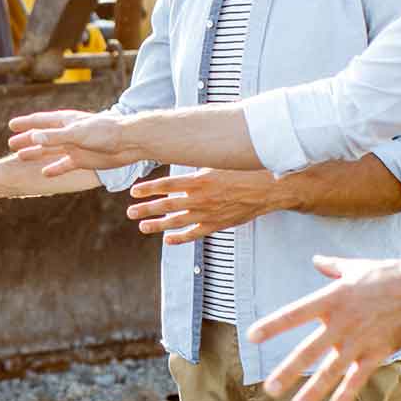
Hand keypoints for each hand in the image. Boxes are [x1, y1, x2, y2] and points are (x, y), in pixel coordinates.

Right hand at [8, 110, 139, 175]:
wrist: (130, 142)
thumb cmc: (105, 132)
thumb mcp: (77, 134)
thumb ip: (55, 137)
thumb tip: (33, 138)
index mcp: (66, 121)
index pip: (40, 121)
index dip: (25, 123)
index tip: (11, 125)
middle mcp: (68, 133)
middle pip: (43, 137)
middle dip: (27, 139)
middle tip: (10, 143)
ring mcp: (75, 147)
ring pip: (51, 151)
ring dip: (36, 154)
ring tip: (21, 157)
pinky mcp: (83, 160)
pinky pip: (64, 165)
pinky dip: (54, 169)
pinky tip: (45, 174)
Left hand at [127, 170, 284, 244]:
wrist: (269, 189)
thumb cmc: (246, 171)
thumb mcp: (218, 162)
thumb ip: (198, 167)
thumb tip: (183, 161)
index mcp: (199, 181)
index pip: (166, 185)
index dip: (148, 188)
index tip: (134, 191)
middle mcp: (200, 199)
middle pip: (166, 205)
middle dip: (146, 209)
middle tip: (130, 212)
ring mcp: (208, 214)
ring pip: (176, 222)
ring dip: (157, 225)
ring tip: (143, 226)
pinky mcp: (217, 224)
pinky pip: (194, 233)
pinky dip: (180, 237)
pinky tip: (168, 239)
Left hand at [246, 256, 400, 400]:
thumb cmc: (389, 275)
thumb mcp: (356, 267)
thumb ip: (333, 267)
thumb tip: (317, 260)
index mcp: (332, 299)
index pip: (295, 314)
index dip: (273, 325)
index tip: (252, 337)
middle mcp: (342, 323)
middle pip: (309, 351)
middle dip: (289, 371)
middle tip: (270, 389)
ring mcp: (360, 340)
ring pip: (332, 371)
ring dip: (314, 391)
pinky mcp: (378, 352)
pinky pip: (358, 378)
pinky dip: (346, 394)